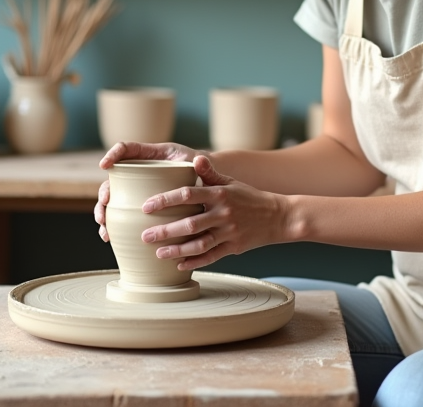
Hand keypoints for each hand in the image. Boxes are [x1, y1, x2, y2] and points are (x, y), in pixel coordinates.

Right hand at [94, 142, 196, 240]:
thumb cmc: (199, 172)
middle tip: (104, 204)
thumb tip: (198, 159)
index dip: (113, 154)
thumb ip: (200, 164)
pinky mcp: (136, 204)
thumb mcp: (198, 165)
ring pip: (111, 198)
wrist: (202, 185)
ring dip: (103, 212)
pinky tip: (108, 237)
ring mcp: (135, 188)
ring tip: (104, 228)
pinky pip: (118, 213)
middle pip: (112, 178)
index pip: (126, 149)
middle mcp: (138, 171)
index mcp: (150, 155)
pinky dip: (111, 225)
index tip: (104, 165)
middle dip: (104, 192)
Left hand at [137, 156, 289, 270]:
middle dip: (165, 230)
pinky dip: (195, 262)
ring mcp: (228, 232)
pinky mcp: (233, 247)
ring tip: (158, 253)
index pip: (188, 194)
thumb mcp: (230, 182)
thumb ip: (210, 173)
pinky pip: (211, 257)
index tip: (146, 206)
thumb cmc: (248, 197)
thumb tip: (195, 158)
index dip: (165, 200)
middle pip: (190, 223)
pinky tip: (179, 265)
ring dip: (177, 250)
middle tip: (144, 235)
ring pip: (199, 244)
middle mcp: (223, 214)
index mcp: (219, 194)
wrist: (278, 216)